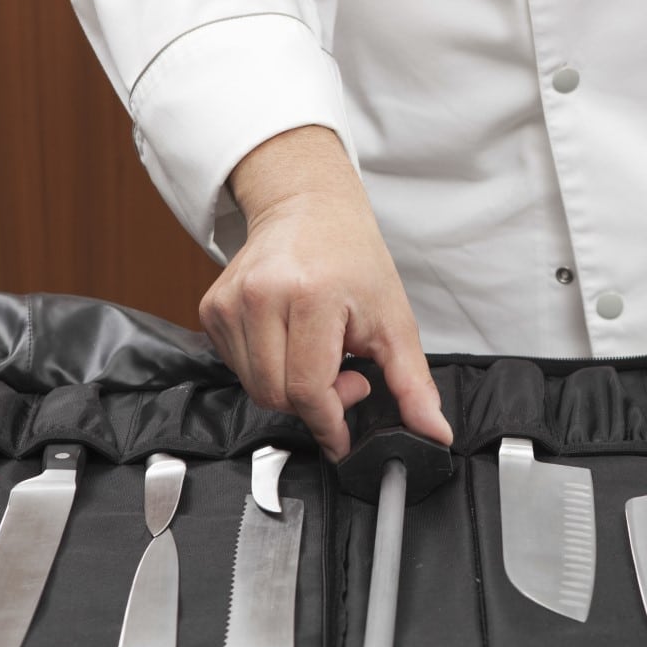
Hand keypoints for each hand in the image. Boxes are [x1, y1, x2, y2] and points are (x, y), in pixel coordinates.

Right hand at [199, 126, 452, 459]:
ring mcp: (230, 302)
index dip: (329, 423)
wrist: (310, 208)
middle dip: (314, 402)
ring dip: (290, 386)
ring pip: (255, 387)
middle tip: (343, 372)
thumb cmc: (353, 259)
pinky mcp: (212, 308)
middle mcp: (261, 296)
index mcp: (310, 296)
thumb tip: (434, 433)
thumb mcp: (394, 320)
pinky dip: (267, 369)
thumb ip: (412, 382)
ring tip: (317, 352)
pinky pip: (237, 368)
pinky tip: (290, 341)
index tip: (345, 438)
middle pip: (277, 396)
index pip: (307, 390)